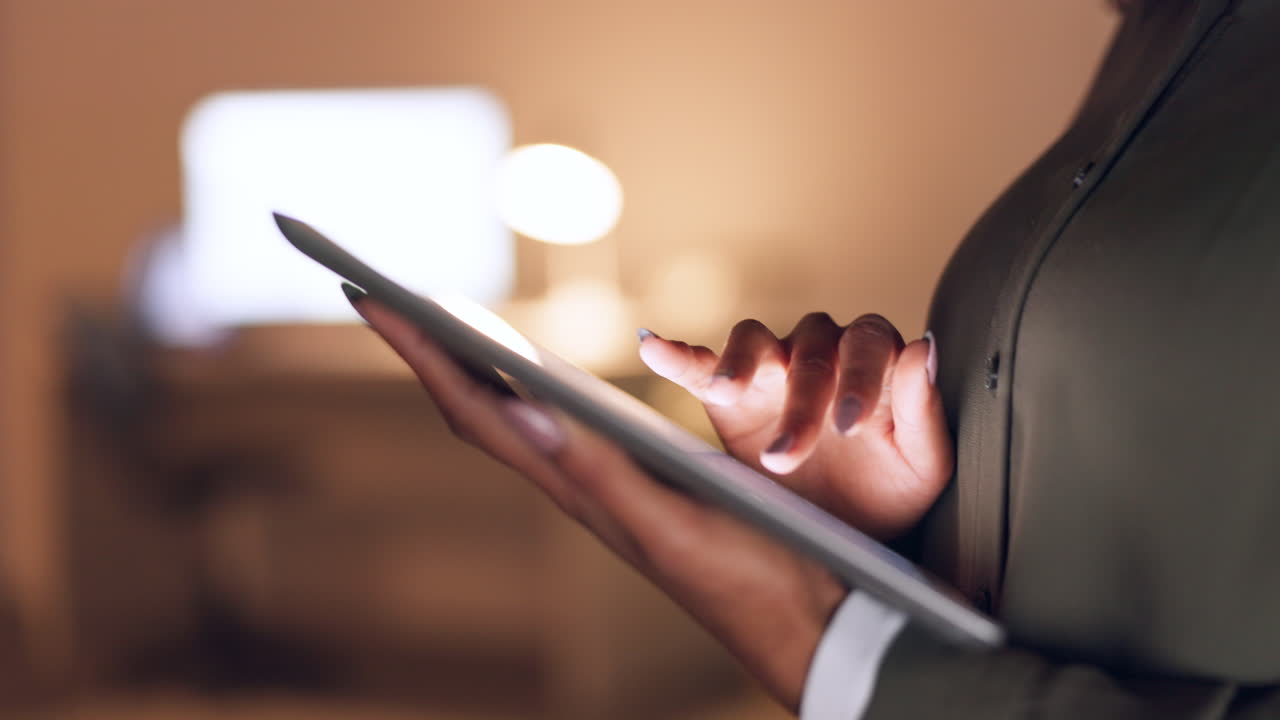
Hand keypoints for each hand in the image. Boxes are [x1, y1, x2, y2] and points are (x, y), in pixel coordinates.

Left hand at [346, 287, 844, 710]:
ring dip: (469, 368)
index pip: (476, 409)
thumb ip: (603, 471)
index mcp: (575, 486)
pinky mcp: (638, 479)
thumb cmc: (742, 572)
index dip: (423, 354)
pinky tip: (533, 377)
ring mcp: (602, 481)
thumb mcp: (668, 521)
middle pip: (479, 407)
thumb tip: (530, 410)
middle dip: (428, 350)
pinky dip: (528, 387)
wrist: (794, 616)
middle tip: (383, 298)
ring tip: (439, 326)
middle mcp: (576, 481)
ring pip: (513, 417)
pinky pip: (560, 424)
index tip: (371, 298)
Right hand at [639, 313, 951, 538]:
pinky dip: (676, 355)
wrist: (849, 535)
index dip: (858, 379)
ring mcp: (772, 371)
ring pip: (755, 339)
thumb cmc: (891, 493)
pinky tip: (653, 348)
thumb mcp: (921, 465)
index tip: (849, 429)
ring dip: (740, 364)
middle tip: (789, 455)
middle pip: (808, 348)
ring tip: (725, 392)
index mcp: (872, 362)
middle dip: (800, 400)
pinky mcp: (728, 397)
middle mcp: (821, 354)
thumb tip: (918, 348)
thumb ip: (920, 409)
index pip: (866, 344)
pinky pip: (700, 365)